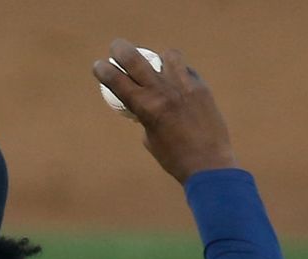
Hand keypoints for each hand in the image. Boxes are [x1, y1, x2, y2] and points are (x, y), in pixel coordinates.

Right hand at [92, 38, 236, 183]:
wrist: (208, 162)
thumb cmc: (172, 157)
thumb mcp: (150, 137)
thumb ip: (145, 116)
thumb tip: (145, 105)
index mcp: (145, 107)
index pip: (118, 81)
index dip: (105, 70)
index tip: (99, 64)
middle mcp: (163, 91)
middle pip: (137, 60)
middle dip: (122, 50)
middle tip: (117, 46)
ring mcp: (184, 87)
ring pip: (169, 56)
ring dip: (159, 58)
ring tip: (158, 64)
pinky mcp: (201, 88)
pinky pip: (187, 71)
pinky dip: (179, 74)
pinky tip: (179, 84)